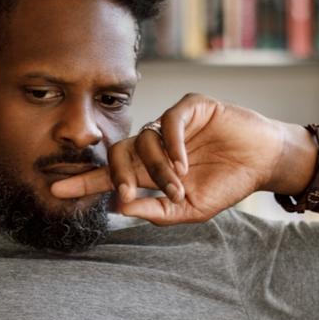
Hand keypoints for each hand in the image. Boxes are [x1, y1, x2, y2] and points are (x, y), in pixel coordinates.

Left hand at [48, 93, 292, 224]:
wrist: (263, 162)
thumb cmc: (228, 185)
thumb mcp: (191, 209)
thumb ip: (158, 211)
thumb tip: (121, 208)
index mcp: (151, 170)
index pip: (110, 175)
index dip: (84, 182)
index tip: (55, 189)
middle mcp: (155, 144)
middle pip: (118, 154)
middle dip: (117, 175)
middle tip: (126, 192)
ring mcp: (170, 125)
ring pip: (144, 141)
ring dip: (159, 168)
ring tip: (180, 184)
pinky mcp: (190, 108)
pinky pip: (168, 122)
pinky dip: (172, 144)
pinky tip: (184, 163)